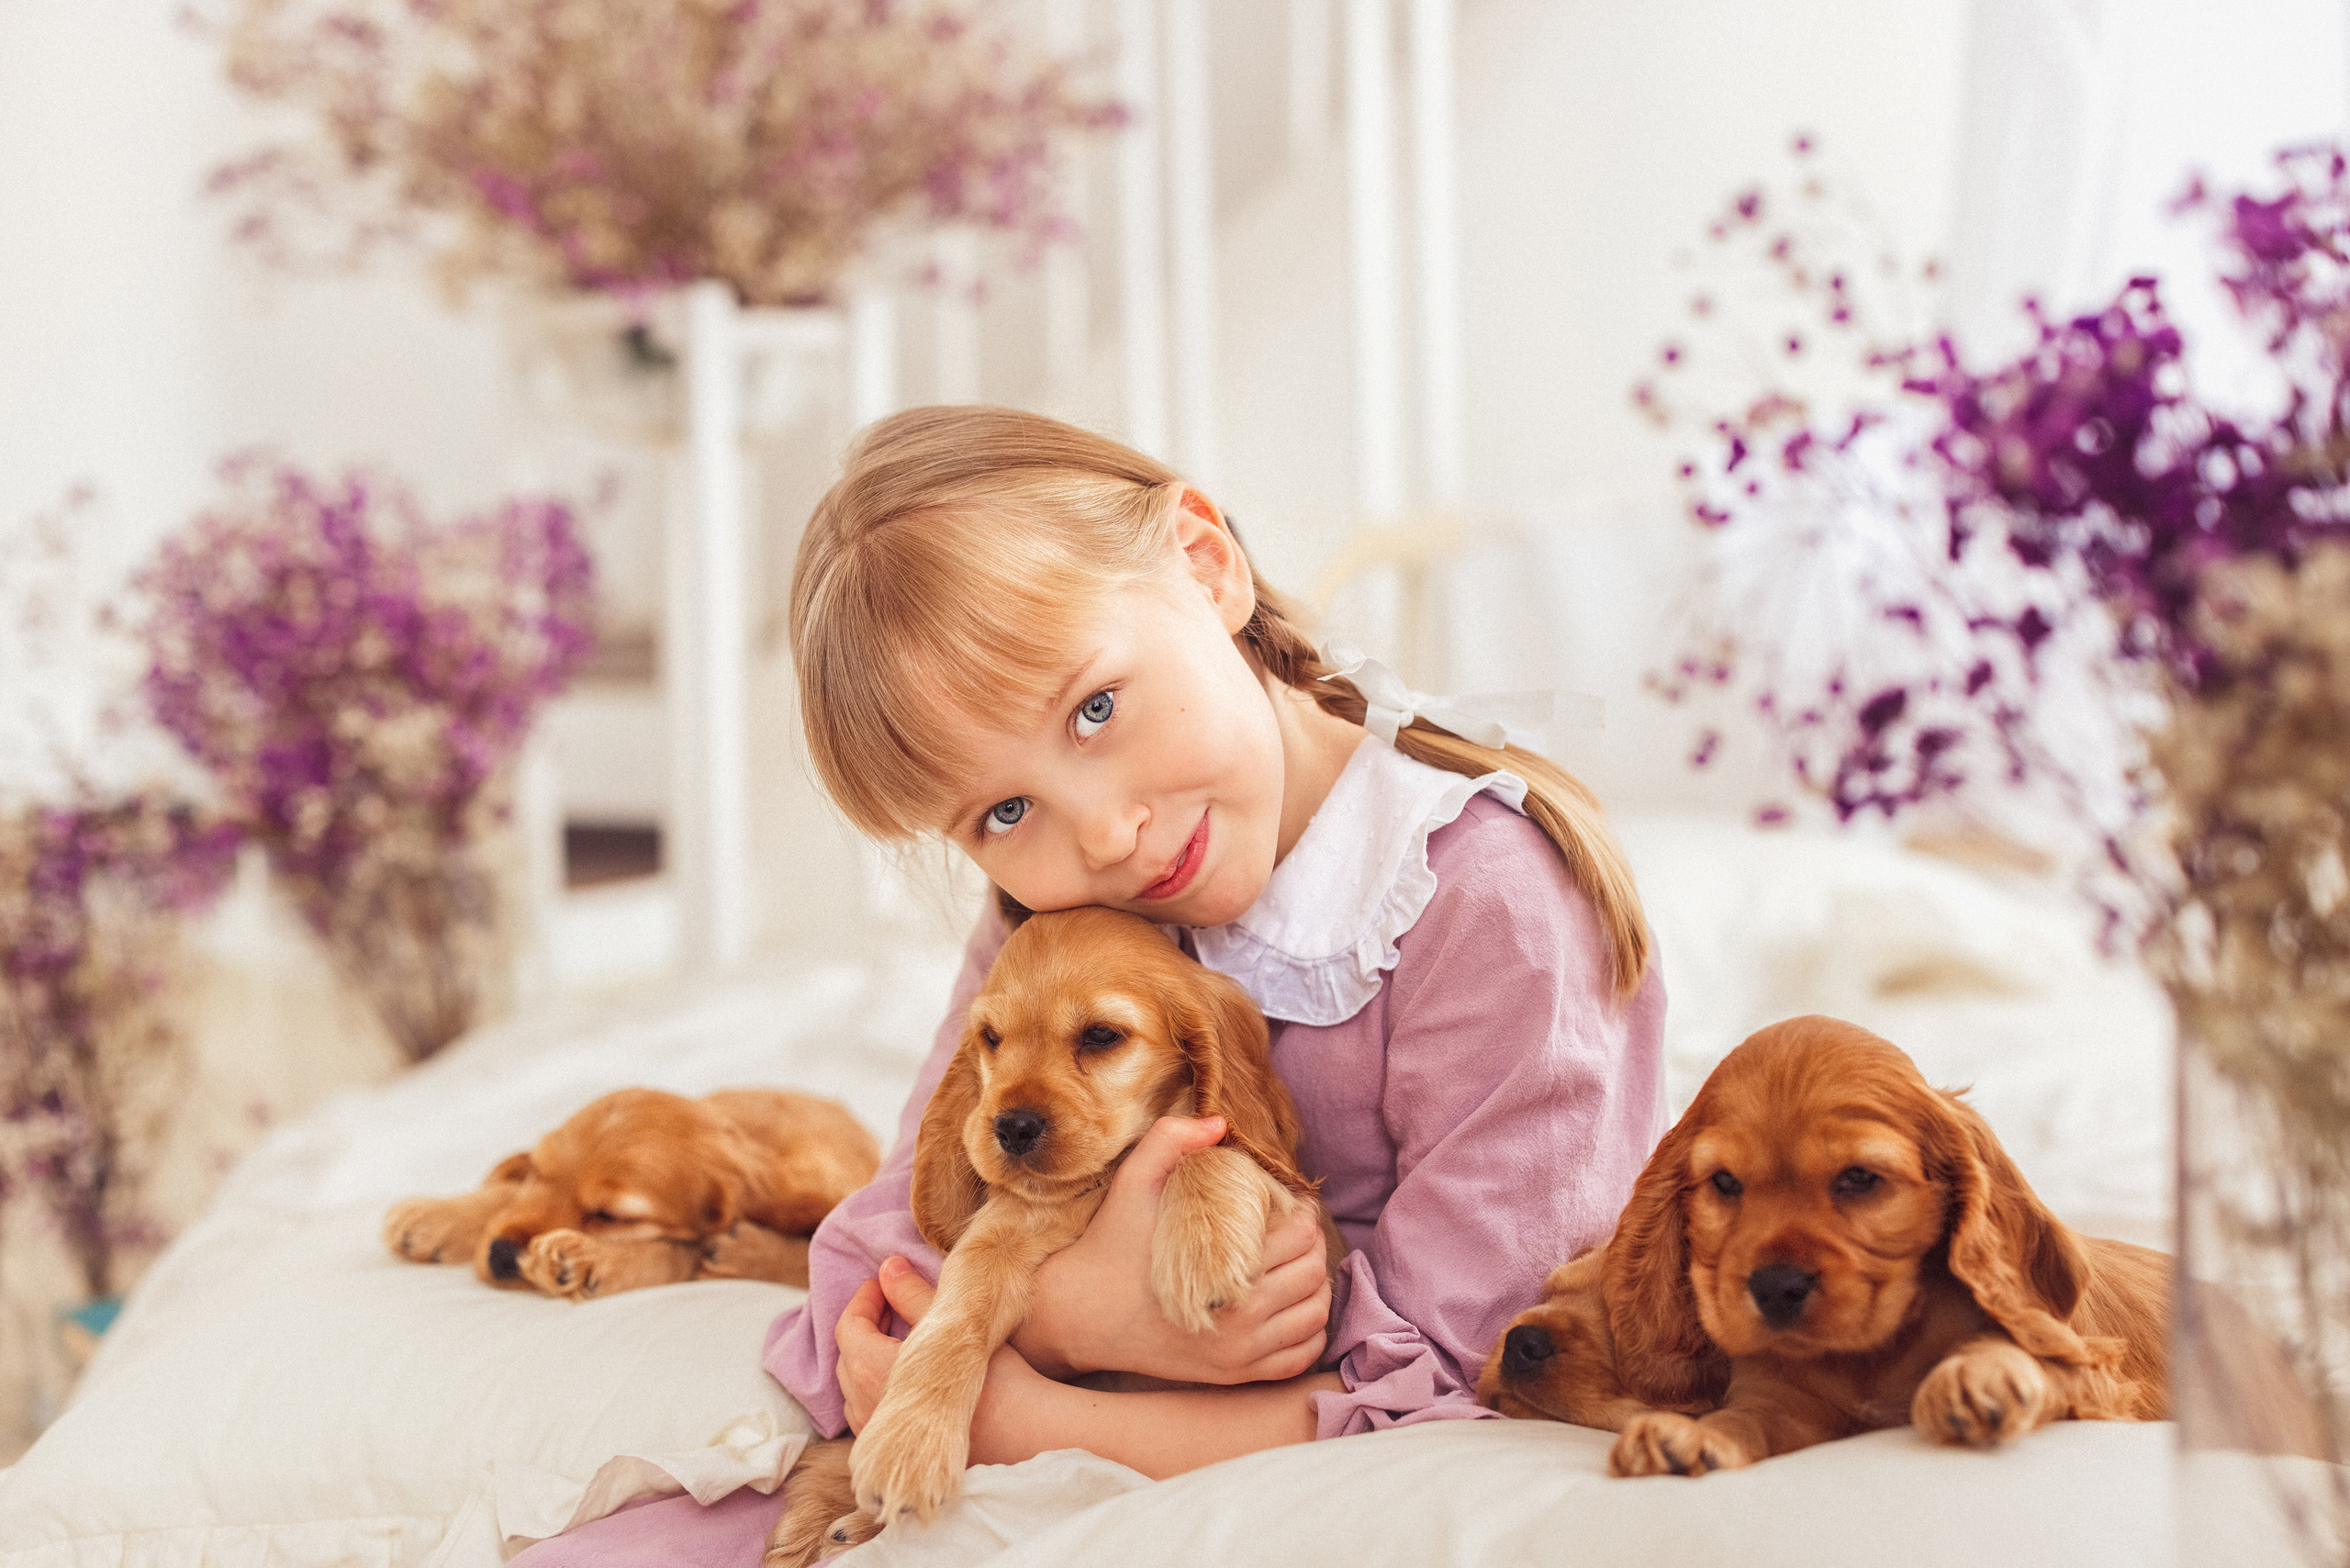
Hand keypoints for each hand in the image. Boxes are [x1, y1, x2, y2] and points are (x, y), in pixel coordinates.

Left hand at [835, 1255, 1043, 1441]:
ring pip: (854, 1388)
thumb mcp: (953, 1326)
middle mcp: (864, 1407)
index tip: (883, 1282)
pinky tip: (906, 1377)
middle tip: (892, 1301)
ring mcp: (876, 1434)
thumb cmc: (994, 1379)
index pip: (849, 1327)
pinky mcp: (894, 1451)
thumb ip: (912, 1295)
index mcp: (872, 1371)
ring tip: (897, 1336)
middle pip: (847, 1357)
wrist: (1023, 1436)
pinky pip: (868, 1412)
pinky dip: (876, 1386)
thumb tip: (889, 1268)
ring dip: (868, 1356)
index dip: (864, 1298)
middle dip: (865, 1324)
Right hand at [1011, 1115, 1331, 1385]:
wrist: (1079, 1316)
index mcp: (1224, 1276)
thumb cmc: (1109, 1246)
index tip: (1290, 1203)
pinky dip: (1308, 1330)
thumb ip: (1170, 1141)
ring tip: (1297, 1262)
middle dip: (1312, 1246)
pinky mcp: (1234, 1376)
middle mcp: (1239, 1324)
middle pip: (1313, 1275)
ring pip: (1315, 1317)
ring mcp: (1239, 1356)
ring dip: (1316, 1286)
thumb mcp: (1132, 1183)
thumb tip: (1218, 1122)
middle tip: (1296, 1228)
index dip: (1304, 1213)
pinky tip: (1293, 1305)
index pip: (1301, 1238)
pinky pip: (1299, 1357)